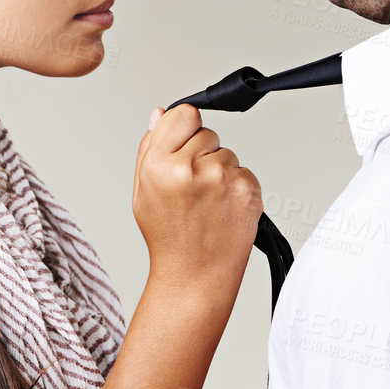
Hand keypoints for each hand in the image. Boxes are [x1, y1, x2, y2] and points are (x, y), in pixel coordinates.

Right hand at [133, 102, 262, 295]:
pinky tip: (223, 209)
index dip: (185, 128)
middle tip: (193, 187)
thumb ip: (149, 147)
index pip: (184, 113)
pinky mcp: (247, 188)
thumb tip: (159, 113)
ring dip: (220, 171)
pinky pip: (244, 171)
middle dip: (201, 152)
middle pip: (207, 132)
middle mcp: (190, 166)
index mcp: (158, 163)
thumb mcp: (142, 191)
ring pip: (227, 153)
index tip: (184, 145)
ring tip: (208, 202)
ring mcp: (222, 177)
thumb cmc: (168, 237)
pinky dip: (237, 187)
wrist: (195, 274)